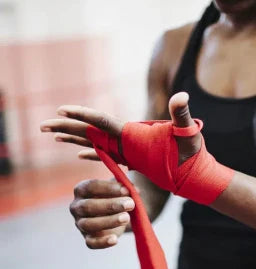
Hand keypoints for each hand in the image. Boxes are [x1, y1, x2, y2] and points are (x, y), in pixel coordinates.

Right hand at [39, 92, 200, 165]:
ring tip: (53, 135)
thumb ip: (182, 114)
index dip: (83, 115)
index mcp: (134, 132)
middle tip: (43, 125)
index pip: (103, 121)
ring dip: (74, 138)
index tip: (63, 110)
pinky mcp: (133, 159)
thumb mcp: (188, 134)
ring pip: (95, 141)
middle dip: (68, 126)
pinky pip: (106, 155)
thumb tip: (181, 95)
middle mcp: (128, 138)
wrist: (198, 173)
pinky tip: (80, 154)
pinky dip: (91, 153)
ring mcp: (129, 148)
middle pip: (92, 129)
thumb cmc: (194, 155)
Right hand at [69, 179, 134, 248]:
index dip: (108, 188)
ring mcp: (80, 224)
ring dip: (109, 221)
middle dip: (110, 205)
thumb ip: (126, 187)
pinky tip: (115, 239)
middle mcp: (77, 207)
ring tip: (127, 217)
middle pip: (88, 206)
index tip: (126, 190)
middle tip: (130, 204)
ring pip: (89, 224)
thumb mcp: (120, 189)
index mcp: (81, 189)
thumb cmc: (116, 196)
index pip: (90, 187)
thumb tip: (135, 191)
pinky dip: (102, 242)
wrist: (117, 213)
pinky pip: (91, 243)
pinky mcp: (88, 238)